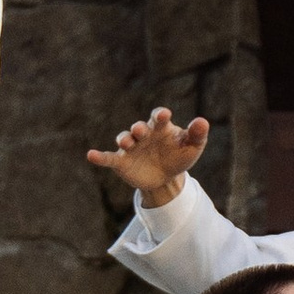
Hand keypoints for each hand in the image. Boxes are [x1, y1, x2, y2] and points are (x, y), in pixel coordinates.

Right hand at [85, 107, 207, 205]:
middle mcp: (143, 135)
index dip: (160, 115)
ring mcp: (131, 147)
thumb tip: (203, 121)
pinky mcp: (122, 162)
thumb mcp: (192, 147)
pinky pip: (108, 158)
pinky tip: (91, 155)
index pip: (158, 117)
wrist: (166, 178)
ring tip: (127, 143)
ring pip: (124, 139)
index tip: (164, 115)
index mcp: (160, 128)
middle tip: (141, 131)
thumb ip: (197, 135)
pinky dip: (99, 157)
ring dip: (124, 139)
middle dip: (139, 128)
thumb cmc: (178, 157)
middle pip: (139, 127)